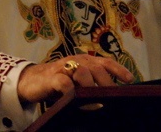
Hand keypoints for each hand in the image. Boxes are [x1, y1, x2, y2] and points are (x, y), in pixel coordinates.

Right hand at [17, 55, 133, 104]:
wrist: (31, 81)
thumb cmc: (59, 81)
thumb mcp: (77, 81)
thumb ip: (91, 85)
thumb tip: (111, 97)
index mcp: (85, 61)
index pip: (105, 62)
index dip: (118, 69)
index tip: (130, 79)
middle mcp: (76, 61)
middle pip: (96, 67)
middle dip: (106, 81)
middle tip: (114, 96)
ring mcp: (64, 68)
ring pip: (82, 72)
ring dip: (91, 86)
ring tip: (97, 100)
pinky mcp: (51, 78)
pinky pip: (63, 83)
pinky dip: (71, 90)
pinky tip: (76, 99)